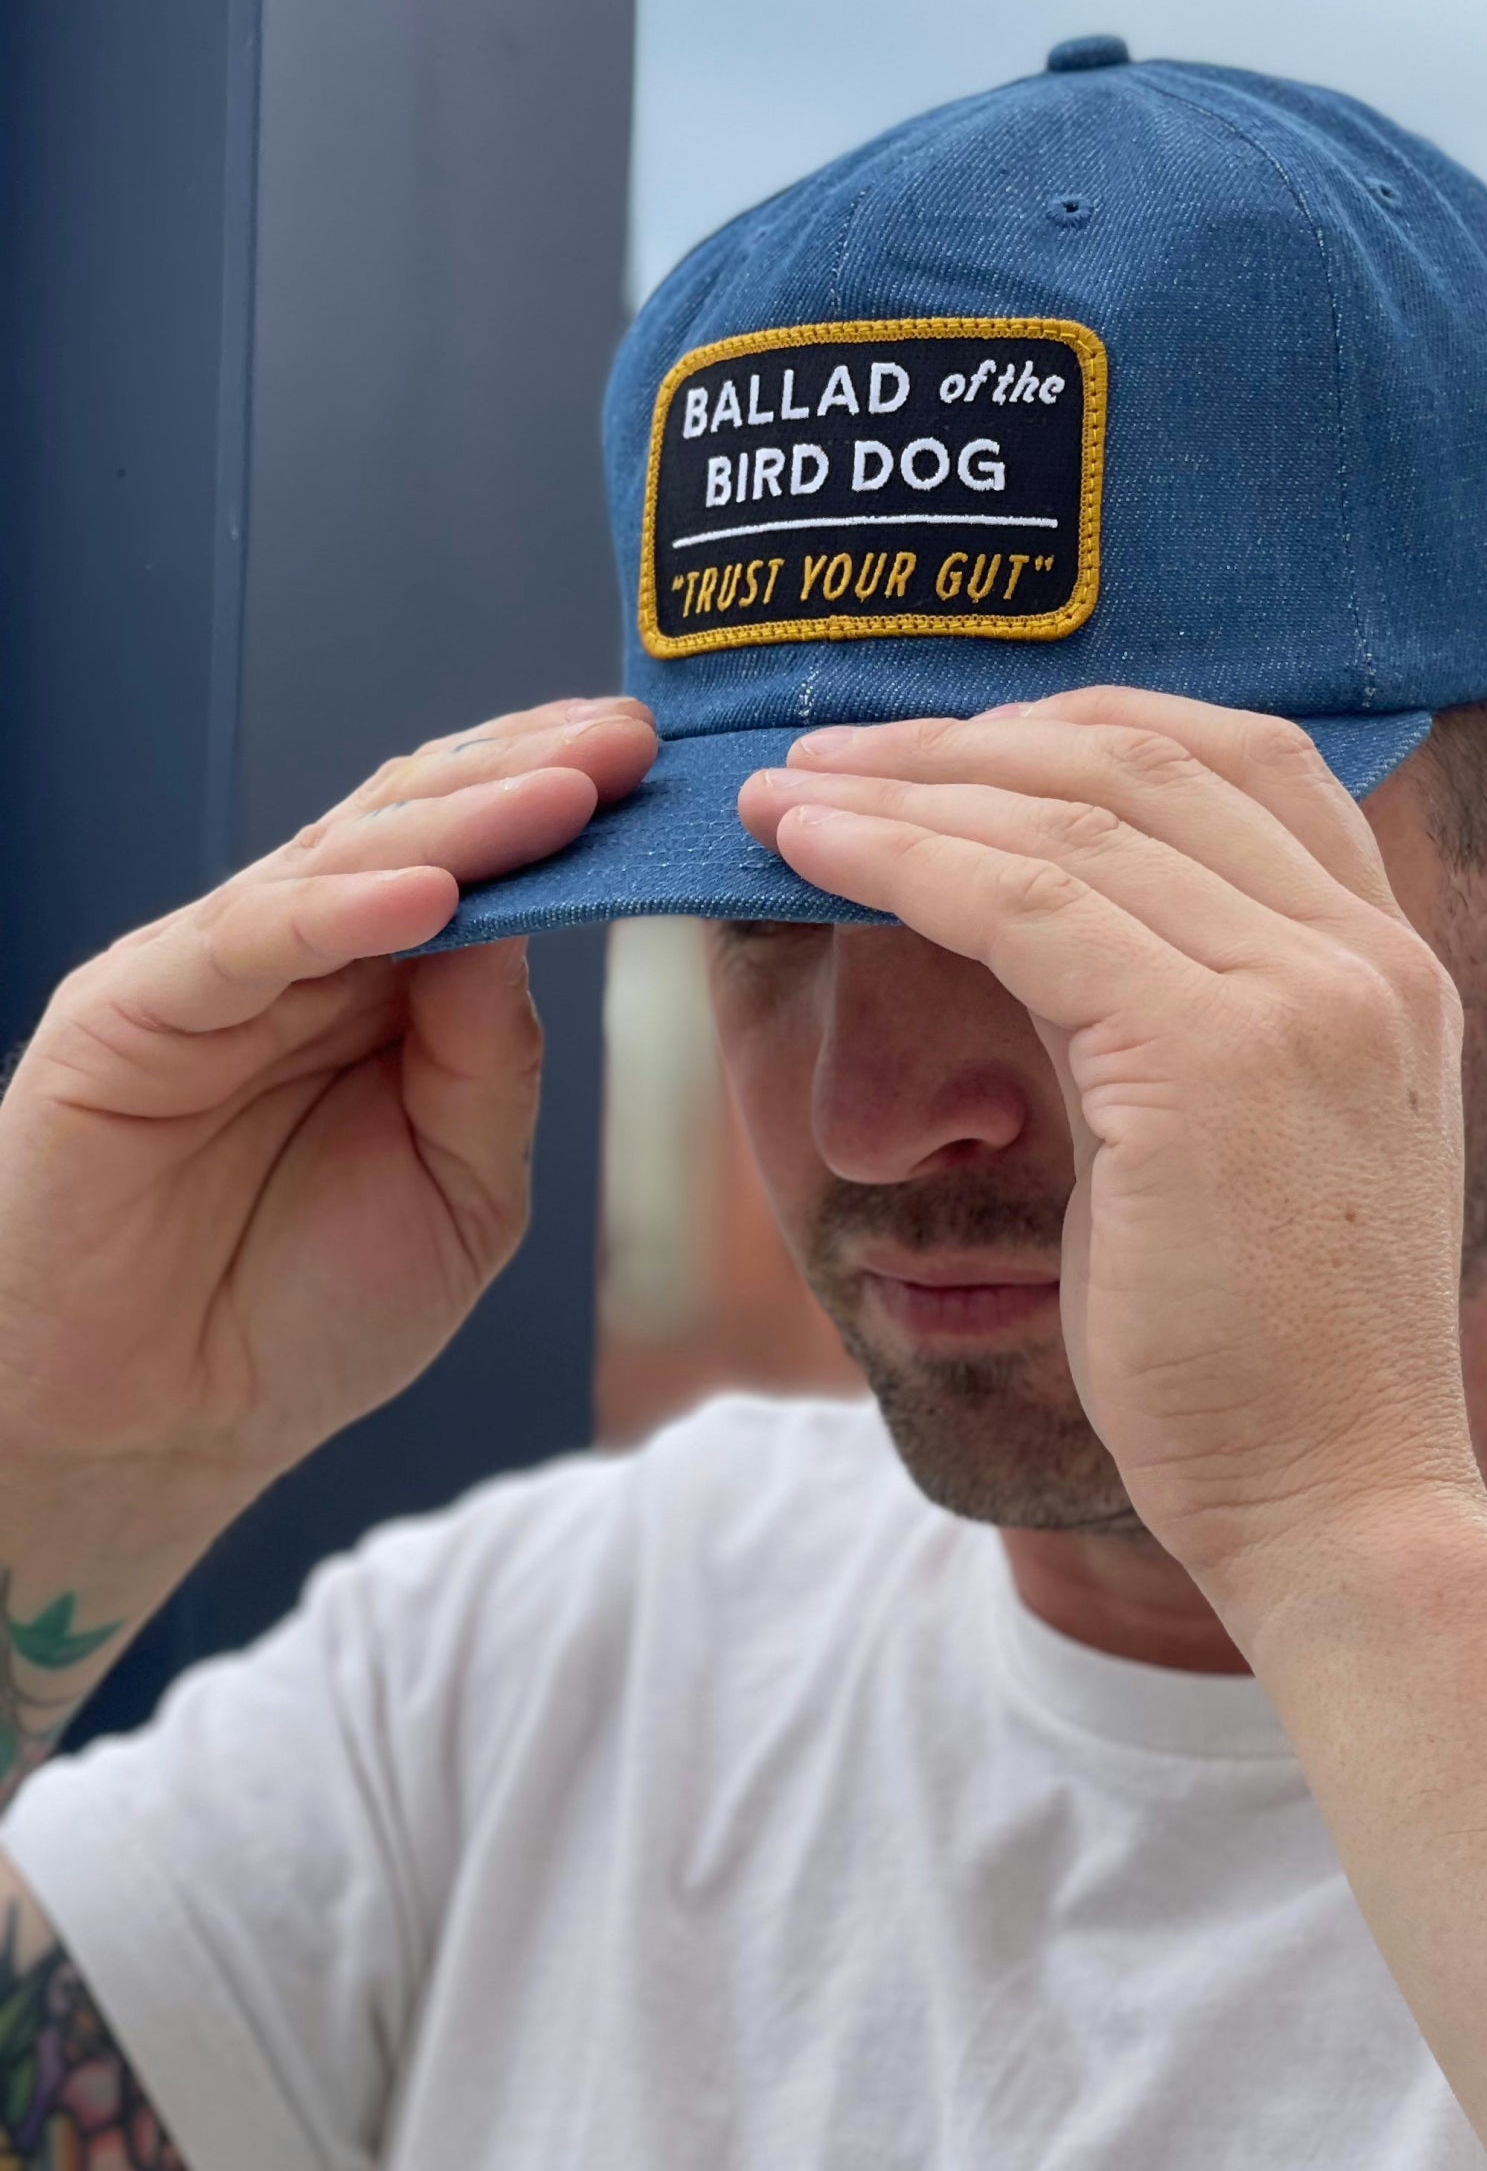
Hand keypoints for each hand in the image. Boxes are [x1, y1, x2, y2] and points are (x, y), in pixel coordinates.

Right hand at [0, 697, 654, 1514]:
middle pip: (421, 829)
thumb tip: (527, 927)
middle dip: (531, 780)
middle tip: (632, 744)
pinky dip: (340, 911)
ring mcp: (216, 974)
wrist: (154, 1426)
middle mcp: (303, 959)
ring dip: (462, 822)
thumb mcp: (460, 1193)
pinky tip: (433, 897)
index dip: (567, 812)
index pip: (482, 862)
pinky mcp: (133, 1009)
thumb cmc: (300, 1319)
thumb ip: (493, 1065)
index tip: (669, 777)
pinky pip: (248, 938)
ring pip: (344, 860)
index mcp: (387, 995)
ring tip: (565, 794)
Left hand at [742, 689, 1486, 1630]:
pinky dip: (900, 856)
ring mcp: (1305, 996)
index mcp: (1392, 968)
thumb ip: (1177, 1026)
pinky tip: (806, 850)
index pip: (1247, 761)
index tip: (953, 749)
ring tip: (784, 793)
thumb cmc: (1266, 1371)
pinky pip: (1025, 904)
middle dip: (969, 740)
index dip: (1085, 727)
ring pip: (1075, 817)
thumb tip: (1039, 942)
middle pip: (1151, 761)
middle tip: (832, 751)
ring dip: (907, 787)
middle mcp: (1367, 957)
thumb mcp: (1242, 1152)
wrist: (1339, 1511)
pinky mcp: (1213, 1058)